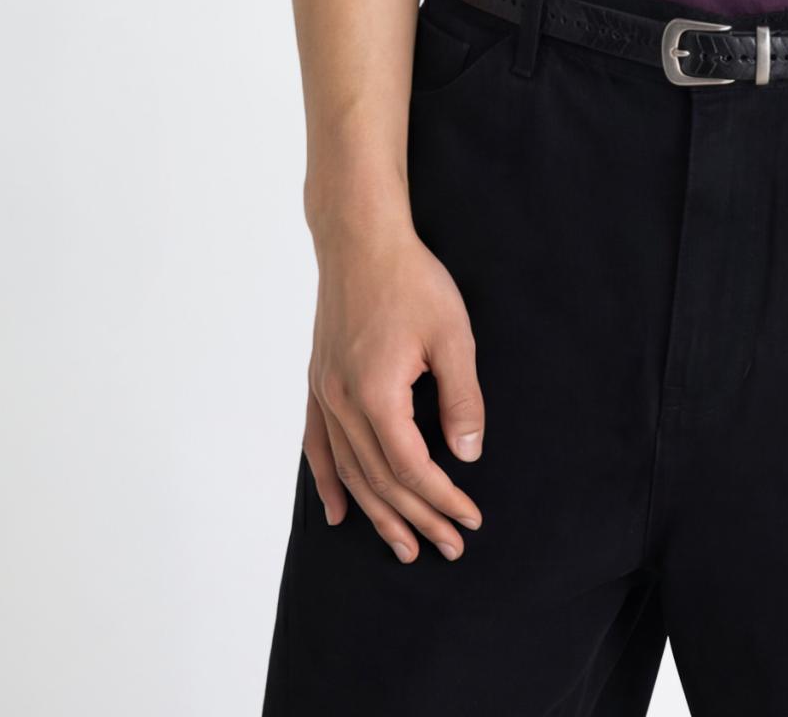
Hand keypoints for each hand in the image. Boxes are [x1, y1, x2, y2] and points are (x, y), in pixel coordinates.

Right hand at [302, 214, 487, 560]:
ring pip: (350, 471)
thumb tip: (467, 454)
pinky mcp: (318, 382)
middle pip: (380, 480)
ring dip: (377, 513)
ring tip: (402, 547)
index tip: (469, 519)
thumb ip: (461, 398)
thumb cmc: (411, 279)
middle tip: (447, 547)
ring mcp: (325, 394)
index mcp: (377, 395)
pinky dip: (328, 482)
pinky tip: (338, 512)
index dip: (442, 500)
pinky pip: (318, 445)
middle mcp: (343, 403)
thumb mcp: (452, 334)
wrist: (360, 239)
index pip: (412, 468)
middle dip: (416, 519)